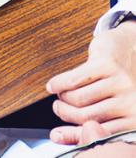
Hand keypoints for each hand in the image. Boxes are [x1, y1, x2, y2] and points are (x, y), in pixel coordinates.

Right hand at [47, 22, 135, 145]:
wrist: (133, 45)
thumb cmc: (122, 79)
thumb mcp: (115, 104)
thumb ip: (94, 122)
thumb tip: (60, 136)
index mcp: (133, 117)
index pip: (99, 132)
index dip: (74, 135)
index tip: (57, 134)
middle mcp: (130, 102)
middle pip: (86, 116)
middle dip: (65, 114)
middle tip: (58, 108)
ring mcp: (119, 82)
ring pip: (79, 98)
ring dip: (63, 98)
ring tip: (59, 95)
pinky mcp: (106, 63)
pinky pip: (75, 79)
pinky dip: (60, 83)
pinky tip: (54, 84)